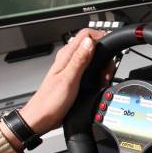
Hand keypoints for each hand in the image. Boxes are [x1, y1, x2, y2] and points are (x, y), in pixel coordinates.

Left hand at [0, 29, 112, 149]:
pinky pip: (90, 69)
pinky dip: (97, 74)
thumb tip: (90, 42)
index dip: (101, 37)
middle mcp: (69, 58)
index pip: (86, 34)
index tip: (110, 50)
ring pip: (93, 57)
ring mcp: (72, 68)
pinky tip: (97, 83)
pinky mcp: (75, 77)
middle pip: (92, 45)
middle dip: (104, 56)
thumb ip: (80, 59)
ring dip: (101, 66)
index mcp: (66, 55)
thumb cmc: (50, 102)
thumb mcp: (68, 80)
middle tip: (106, 71)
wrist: (41, 118)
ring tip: (103, 78)